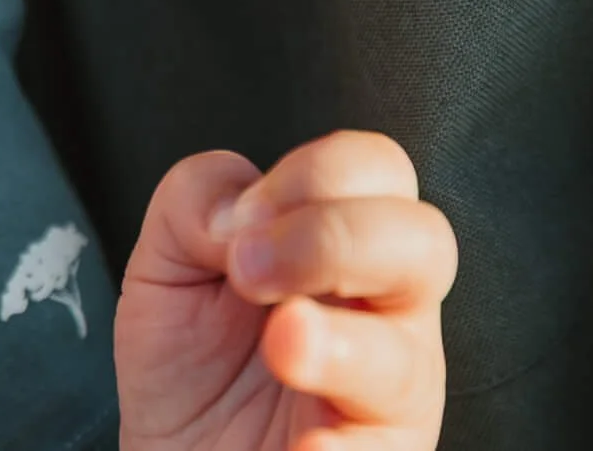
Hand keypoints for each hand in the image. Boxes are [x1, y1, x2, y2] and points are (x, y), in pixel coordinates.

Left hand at [115, 131, 456, 450]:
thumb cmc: (191, 364)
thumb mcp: (167, 261)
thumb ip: (194, 201)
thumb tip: (237, 209)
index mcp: (344, 249)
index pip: (377, 169)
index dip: (312, 174)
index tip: (238, 222)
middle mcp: (385, 316)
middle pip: (425, 241)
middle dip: (332, 238)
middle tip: (250, 274)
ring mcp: (387, 399)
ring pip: (410, 359)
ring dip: (340, 346)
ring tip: (280, 347)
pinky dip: (339, 450)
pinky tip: (302, 446)